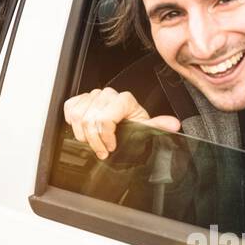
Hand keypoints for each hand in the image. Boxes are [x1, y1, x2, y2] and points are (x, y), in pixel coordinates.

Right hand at [63, 87, 180, 159]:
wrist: (124, 126)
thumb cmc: (134, 128)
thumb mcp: (146, 130)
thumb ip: (158, 126)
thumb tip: (173, 124)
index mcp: (124, 100)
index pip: (105, 119)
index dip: (105, 137)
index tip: (111, 147)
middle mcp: (108, 94)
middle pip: (91, 120)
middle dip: (95, 140)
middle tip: (102, 150)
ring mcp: (94, 95)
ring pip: (78, 115)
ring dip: (83, 134)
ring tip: (92, 142)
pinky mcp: (81, 99)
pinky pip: (70, 108)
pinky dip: (72, 122)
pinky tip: (82, 129)